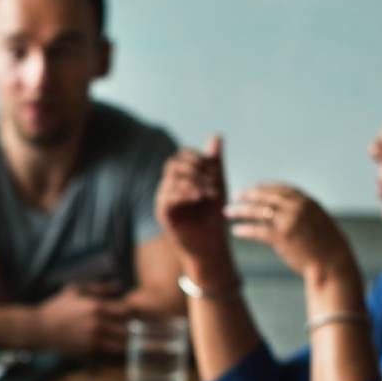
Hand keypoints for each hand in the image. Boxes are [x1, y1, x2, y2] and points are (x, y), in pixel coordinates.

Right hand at [33, 282, 129, 353]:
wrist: (40, 328)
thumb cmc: (57, 306)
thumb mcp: (76, 290)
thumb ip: (99, 287)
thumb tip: (119, 286)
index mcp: (96, 307)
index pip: (127, 311)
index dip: (131, 312)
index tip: (129, 312)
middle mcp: (97, 325)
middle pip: (127, 330)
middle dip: (131, 328)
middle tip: (130, 327)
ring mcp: (93, 341)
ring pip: (120, 346)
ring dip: (124, 343)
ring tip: (123, 339)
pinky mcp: (87, 353)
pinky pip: (107, 357)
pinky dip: (112, 354)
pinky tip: (110, 349)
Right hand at [155, 134, 233, 274]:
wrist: (210, 245)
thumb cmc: (214, 216)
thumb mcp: (218, 184)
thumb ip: (215, 162)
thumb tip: (216, 135)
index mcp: (180, 178)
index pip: (180, 155)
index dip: (197, 157)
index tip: (214, 168)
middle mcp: (168, 186)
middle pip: (172, 163)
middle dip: (194, 168)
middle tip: (213, 179)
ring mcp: (163, 200)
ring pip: (171, 178)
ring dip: (194, 180)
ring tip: (211, 191)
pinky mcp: (163, 214)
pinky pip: (168, 196)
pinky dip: (185, 193)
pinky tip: (200, 197)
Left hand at [225, 182, 356, 283]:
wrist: (332, 262)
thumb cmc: (325, 244)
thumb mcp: (316, 220)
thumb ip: (300, 211)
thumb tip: (281, 210)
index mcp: (306, 201)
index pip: (280, 188)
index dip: (264, 187)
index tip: (253, 187)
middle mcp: (297, 207)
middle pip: (266, 196)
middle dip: (248, 194)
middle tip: (235, 194)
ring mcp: (289, 221)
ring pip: (258, 211)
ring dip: (240, 210)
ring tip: (227, 211)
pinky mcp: (281, 237)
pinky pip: (257, 230)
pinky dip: (244, 230)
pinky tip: (235, 231)